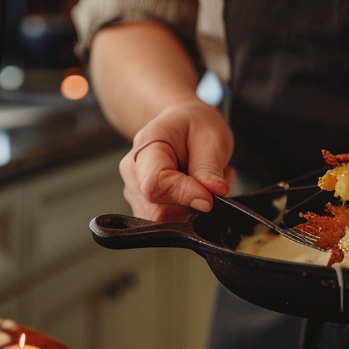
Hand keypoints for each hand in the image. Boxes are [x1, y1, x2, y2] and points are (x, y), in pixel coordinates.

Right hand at [119, 98, 235, 221]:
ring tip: (205, 183)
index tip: (211, 196)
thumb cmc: (194, 126)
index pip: (155, 185)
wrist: (181, 126)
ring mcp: (136, 194)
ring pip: (166, 222)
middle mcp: (134, 174)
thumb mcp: (211, 136)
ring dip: (194, 210)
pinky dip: (189, 213)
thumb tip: (212, 196)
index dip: (184, 195)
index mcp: (145, 147)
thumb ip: (208, 167)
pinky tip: (196, 192)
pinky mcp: (145, 210)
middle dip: (193, 205)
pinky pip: (169, 223)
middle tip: (214, 182)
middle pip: (159, 211)